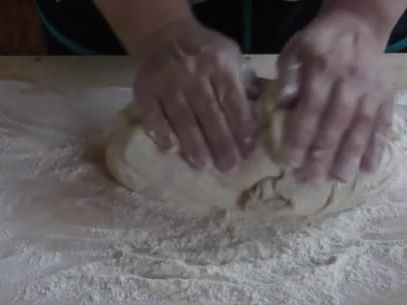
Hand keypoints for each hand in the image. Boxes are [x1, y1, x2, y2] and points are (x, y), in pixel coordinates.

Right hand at [132, 17, 255, 171]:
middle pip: (209, 114)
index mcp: (219, 63)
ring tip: (204, 166)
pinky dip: (163, 135)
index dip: (240, 127)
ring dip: (194, 145)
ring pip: (183, 119)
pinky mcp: (145, 92)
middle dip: (221, 143)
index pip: (232, 100)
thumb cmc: (205, 52)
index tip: (247, 149)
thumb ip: (244, 82)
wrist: (164, 35)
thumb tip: (261, 113)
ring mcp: (166, 83)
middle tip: (229, 166)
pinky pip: (155, 117)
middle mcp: (192, 73)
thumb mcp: (231, 56)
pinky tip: (173, 150)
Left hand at [276, 8, 394, 182]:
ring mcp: (373, 89)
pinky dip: (377, 146)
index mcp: (323, 67)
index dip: (301, 135)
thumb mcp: (296, 49)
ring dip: (351, 154)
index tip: (291, 161)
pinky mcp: (387, 96)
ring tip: (340, 178)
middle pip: (337, 121)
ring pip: (362, 125)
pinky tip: (369, 168)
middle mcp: (351, 80)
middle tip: (313, 177)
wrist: (358, 24)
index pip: (311, 107)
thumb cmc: (320, 42)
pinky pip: (383, 123)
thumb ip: (287, 75)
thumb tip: (282, 104)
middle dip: (324, 152)